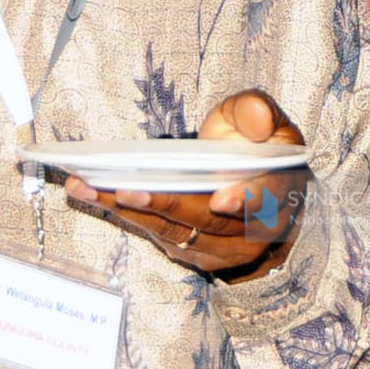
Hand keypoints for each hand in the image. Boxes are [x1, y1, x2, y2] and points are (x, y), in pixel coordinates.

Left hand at [66, 90, 309, 279]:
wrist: (261, 193)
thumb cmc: (258, 149)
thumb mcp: (265, 120)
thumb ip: (258, 112)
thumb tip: (256, 119)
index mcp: (280, 189)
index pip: (266, 198)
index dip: (244, 199)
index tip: (218, 199)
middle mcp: (256, 230)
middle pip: (208, 222)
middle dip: (165, 205)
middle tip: (126, 189)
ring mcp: (224, 249)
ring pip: (177, 233)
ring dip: (130, 212)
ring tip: (89, 188)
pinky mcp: (196, 256)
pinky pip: (160, 238)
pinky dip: (126, 217)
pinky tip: (93, 195)